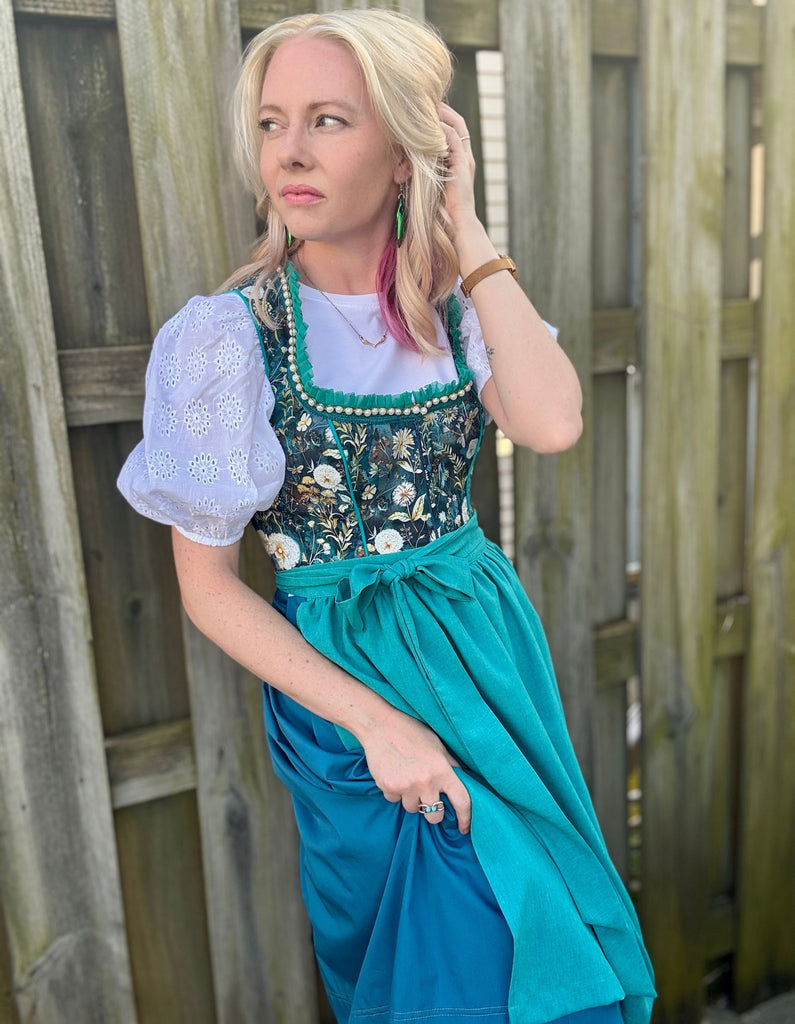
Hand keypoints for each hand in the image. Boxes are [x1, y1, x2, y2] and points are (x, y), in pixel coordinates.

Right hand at [359, 709, 471, 832]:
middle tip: (427, 798)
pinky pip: (394, 799)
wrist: (381, 726)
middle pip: (434, 815)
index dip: (465, 818)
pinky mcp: (388, 787)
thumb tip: (464, 782)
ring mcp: (405, 787)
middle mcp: (426, 782)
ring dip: (411, 799)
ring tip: (407, 777)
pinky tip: (394, 773)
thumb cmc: (412, 732)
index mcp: (442, 770)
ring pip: (411, 808)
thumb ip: (450, 765)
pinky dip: (394, 791)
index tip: (463, 828)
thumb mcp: (438, 746)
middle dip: (432, 812)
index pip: (461, 800)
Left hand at [438, 103, 478, 241]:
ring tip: (428, 106)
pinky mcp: (462, 164)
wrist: (458, 220)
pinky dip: (443, 129)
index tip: (428, 109)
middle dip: (444, 110)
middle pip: (458, 122)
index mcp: (461, 160)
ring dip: (443, 115)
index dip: (444, 117)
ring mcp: (466, 159)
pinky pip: (454, 139)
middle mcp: (466, 156)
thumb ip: (428, 170)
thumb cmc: (444, 208)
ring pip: (457, 127)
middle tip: (428, 100)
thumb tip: (409, 163)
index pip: (455, 129)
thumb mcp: (434, 182)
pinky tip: (431, 124)